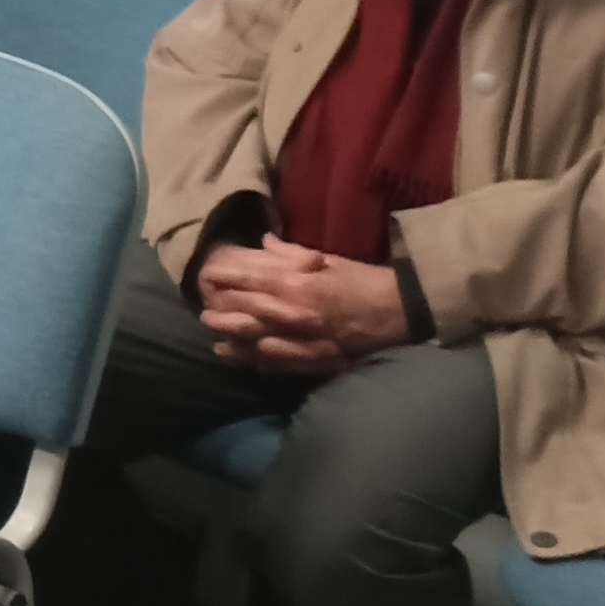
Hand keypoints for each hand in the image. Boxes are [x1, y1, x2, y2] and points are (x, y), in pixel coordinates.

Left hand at [196, 238, 408, 374]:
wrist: (402, 312)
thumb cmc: (365, 281)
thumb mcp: (329, 260)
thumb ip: (292, 254)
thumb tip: (263, 242)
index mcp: (299, 285)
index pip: (251, 280)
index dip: (225, 278)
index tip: (207, 275)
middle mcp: (295, 315)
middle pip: (246, 315)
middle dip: (221, 312)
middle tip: (203, 310)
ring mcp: (304, 341)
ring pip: (256, 343)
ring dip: (232, 341)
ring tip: (213, 337)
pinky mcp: (315, 361)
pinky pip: (278, 363)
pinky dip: (257, 361)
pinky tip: (241, 359)